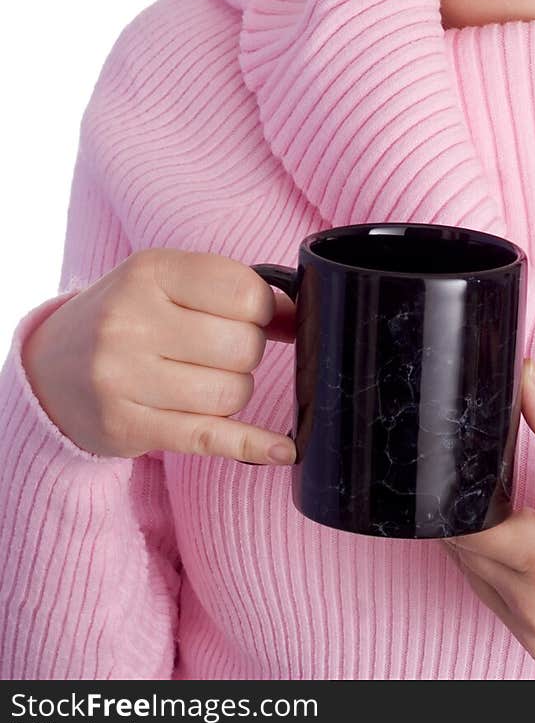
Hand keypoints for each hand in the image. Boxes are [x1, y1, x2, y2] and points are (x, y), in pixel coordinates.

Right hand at [20, 248, 299, 465]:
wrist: (51, 365)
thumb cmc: (127, 316)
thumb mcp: (168, 282)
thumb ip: (232, 290)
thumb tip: (295, 315)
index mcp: (149, 272)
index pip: (244, 293)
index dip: (263, 309)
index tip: (252, 315)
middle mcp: (130, 323)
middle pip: (243, 347)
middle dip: (248, 351)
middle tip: (221, 349)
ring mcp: (124, 378)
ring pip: (232, 394)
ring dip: (235, 390)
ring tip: (205, 378)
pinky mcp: (127, 427)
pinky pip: (209, 439)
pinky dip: (253, 446)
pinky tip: (282, 449)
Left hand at [441, 358, 534, 668]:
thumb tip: (524, 373)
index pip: (464, 522)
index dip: (460, 491)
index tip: (474, 466)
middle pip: (465, 551)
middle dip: (472, 515)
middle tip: (504, 486)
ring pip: (476, 580)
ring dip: (485, 548)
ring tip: (525, 519)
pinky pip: (499, 606)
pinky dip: (504, 579)